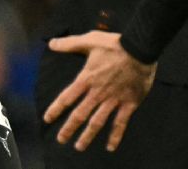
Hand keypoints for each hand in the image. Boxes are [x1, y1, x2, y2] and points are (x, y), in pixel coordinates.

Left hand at [41, 31, 154, 151]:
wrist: (140, 48)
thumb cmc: (115, 44)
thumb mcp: (90, 40)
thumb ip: (70, 44)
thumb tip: (51, 43)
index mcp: (87, 79)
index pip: (67, 97)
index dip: (56, 109)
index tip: (47, 118)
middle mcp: (98, 93)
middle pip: (80, 115)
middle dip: (69, 129)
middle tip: (61, 139)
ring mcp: (113, 100)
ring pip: (97, 122)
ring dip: (88, 136)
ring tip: (79, 147)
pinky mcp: (129, 103)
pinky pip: (121, 123)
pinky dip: (115, 136)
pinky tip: (110, 147)